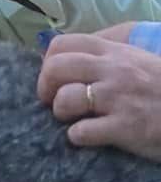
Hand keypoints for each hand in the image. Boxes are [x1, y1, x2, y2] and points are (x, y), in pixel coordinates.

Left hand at [37, 28, 160, 159]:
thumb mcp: (138, 60)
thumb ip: (107, 56)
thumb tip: (68, 58)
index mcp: (115, 52)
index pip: (62, 44)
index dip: (48, 62)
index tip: (55, 80)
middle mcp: (114, 71)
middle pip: (56, 69)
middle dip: (45, 88)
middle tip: (53, 103)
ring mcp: (118, 99)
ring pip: (65, 100)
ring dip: (61, 113)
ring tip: (74, 119)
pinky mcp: (125, 127)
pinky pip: (81, 132)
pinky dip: (78, 137)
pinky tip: (89, 137)